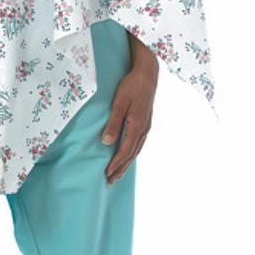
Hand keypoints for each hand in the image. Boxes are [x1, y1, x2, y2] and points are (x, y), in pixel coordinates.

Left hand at [100, 60, 156, 184]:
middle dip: (121, 169)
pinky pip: (139, 142)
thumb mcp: (119, 101)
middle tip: (111, 181)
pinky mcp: (146, 121)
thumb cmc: (132, 85)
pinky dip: (132, 152)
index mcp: (137, 126)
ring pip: (136, 150)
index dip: (116, 164)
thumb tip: (106, 142)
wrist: (148, 73)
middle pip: (131, 154)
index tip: (107, 174)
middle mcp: (143, 129)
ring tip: (118, 173)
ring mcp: (146, 125)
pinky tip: (128, 154)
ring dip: (127, 163)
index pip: (125, 151)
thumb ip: (114, 122)